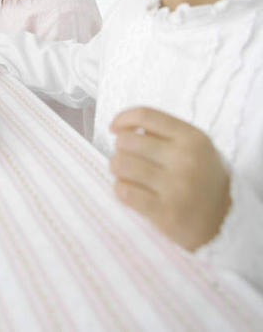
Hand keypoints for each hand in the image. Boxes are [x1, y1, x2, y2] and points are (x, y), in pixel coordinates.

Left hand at [109, 107, 230, 250]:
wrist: (225, 222)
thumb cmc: (201, 178)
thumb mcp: (195, 147)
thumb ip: (164, 133)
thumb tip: (124, 126)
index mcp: (192, 138)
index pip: (145, 116)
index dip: (123, 118)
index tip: (114, 127)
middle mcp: (185, 159)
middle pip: (128, 140)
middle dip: (120, 148)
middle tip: (126, 157)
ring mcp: (176, 187)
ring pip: (122, 165)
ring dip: (116, 168)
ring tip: (124, 173)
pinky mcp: (165, 212)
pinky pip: (124, 191)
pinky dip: (120, 189)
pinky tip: (127, 190)